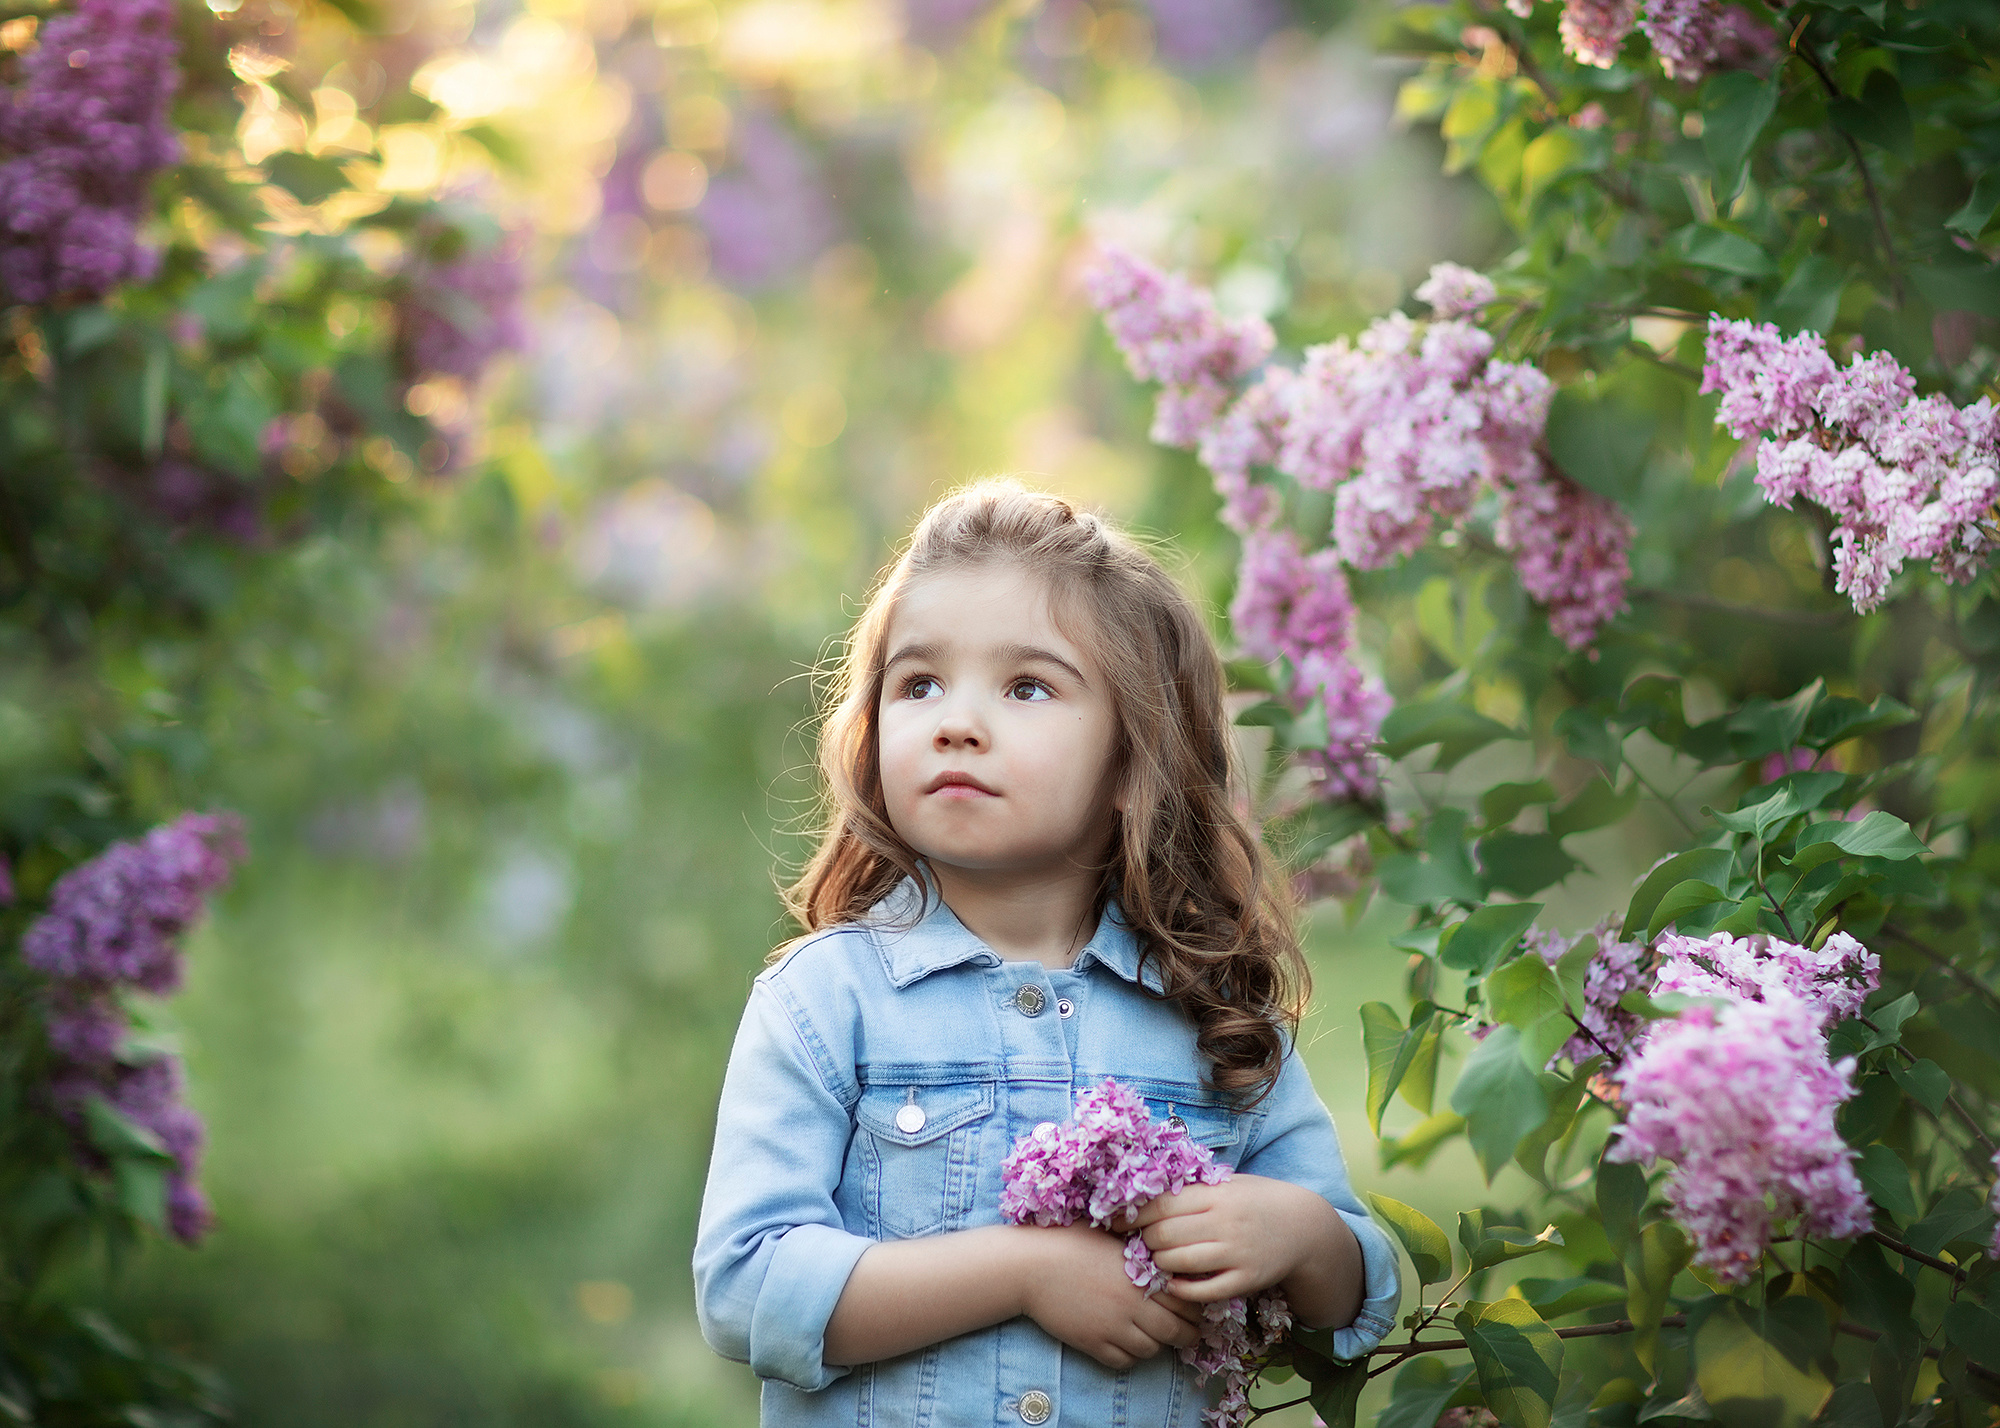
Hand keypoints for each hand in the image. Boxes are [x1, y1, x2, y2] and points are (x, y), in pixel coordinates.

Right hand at [1018, 1222, 1205, 1369]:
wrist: (1030, 1264)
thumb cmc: (1069, 1240)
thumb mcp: (1111, 1235)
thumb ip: (1140, 1246)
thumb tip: (1166, 1249)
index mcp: (1140, 1273)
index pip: (1185, 1299)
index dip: (1193, 1305)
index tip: (1192, 1305)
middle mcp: (1131, 1303)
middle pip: (1176, 1331)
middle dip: (1186, 1333)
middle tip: (1186, 1329)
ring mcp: (1112, 1326)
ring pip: (1152, 1350)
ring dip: (1157, 1344)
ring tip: (1153, 1334)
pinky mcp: (1093, 1343)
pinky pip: (1124, 1361)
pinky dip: (1131, 1356)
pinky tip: (1127, 1342)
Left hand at [1126, 1174, 1325, 1302]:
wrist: (1303, 1227)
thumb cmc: (1255, 1200)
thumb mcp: (1226, 1184)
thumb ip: (1191, 1189)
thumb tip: (1140, 1191)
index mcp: (1215, 1194)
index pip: (1160, 1204)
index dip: (1130, 1214)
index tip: (1112, 1220)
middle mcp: (1224, 1222)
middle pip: (1162, 1235)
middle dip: (1143, 1240)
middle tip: (1138, 1242)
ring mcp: (1235, 1252)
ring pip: (1176, 1262)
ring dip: (1158, 1263)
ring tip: (1156, 1259)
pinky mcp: (1245, 1279)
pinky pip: (1201, 1291)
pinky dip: (1180, 1289)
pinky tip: (1174, 1283)